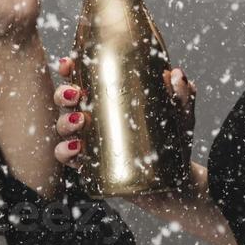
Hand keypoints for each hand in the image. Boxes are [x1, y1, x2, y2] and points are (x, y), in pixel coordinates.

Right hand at [51, 56, 197, 170]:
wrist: (176, 180)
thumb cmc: (174, 142)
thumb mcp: (180, 116)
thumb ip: (181, 95)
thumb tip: (175, 74)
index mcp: (109, 99)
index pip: (82, 79)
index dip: (68, 69)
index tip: (68, 64)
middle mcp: (94, 118)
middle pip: (66, 101)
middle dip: (63, 94)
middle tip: (76, 94)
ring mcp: (91, 142)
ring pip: (63, 128)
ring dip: (64, 121)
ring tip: (79, 121)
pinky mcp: (91, 166)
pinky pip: (68, 158)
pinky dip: (65, 152)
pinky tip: (76, 148)